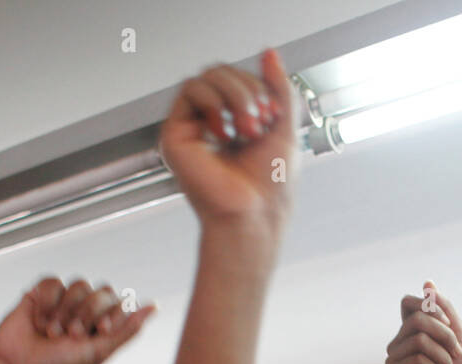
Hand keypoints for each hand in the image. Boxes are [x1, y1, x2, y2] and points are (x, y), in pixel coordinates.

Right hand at [0, 277, 154, 363]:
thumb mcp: (98, 354)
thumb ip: (127, 330)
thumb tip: (154, 307)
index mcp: (102, 330)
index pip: (122, 304)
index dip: (112, 314)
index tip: (99, 332)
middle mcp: (85, 315)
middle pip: (103, 291)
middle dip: (88, 312)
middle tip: (70, 335)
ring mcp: (63, 304)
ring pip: (79, 284)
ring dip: (66, 310)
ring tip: (51, 332)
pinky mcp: (40, 295)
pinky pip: (53, 282)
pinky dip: (47, 302)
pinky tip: (38, 321)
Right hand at [159, 50, 296, 236]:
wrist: (255, 212)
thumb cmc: (269, 185)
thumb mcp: (285, 125)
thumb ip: (280, 87)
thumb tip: (269, 54)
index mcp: (235, 121)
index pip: (238, 78)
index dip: (258, 86)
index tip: (272, 115)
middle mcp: (212, 123)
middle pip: (222, 72)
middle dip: (247, 91)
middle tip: (257, 124)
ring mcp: (193, 128)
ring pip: (207, 77)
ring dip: (233, 96)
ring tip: (244, 128)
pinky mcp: (176, 134)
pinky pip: (190, 90)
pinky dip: (213, 102)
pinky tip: (224, 130)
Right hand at [385, 282, 461, 363]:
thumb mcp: (457, 333)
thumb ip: (443, 308)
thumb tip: (427, 283)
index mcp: (410, 331)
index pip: (408, 302)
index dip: (430, 307)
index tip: (448, 323)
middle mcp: (398, 342)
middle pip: (418, 320)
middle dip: (446, 335)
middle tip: (457, 353)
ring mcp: (392, 359)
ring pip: (419, 340)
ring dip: (443, 356)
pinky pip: (416, 360)